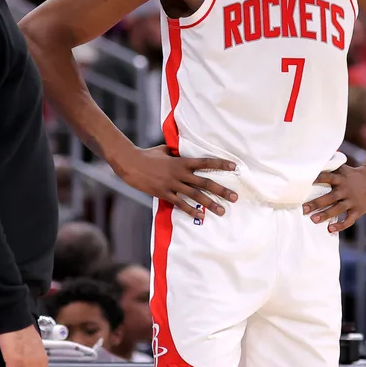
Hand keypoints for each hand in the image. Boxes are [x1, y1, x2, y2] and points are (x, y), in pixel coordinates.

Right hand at [112, 145, 237, 219]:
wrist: (130, 164)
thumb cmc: (147, 155)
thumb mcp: (164, 150)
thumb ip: (177, 152)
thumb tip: (184, 151)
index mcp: (181, 161)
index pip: (205, 162)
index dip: (220, 164)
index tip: (234, 167)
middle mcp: (179, 174)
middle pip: (205, 182)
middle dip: (221, 190)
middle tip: (234, 197)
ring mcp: (172, 185)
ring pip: (195, 195)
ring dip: (210, 204)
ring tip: (222, 211)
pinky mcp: (164, 194)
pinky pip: (180, 204)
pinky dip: (190, 210)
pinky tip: (200, 216)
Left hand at [302, 165, 365, 232]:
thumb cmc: (354, 174)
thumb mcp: (344, 168)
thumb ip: (331, 166)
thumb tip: (320, 155)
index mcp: (341, 179)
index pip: (327, 177)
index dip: (317, 179)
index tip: (305, 183)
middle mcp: (346, 190)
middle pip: (330, 197)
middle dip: (316, 203)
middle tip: (304, 209)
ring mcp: (352, 201)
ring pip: (338, 209)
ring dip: (325, 215)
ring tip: (314, 219)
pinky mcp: (358, 210)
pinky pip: (349, 219)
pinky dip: (340, 225)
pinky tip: (330, 229)